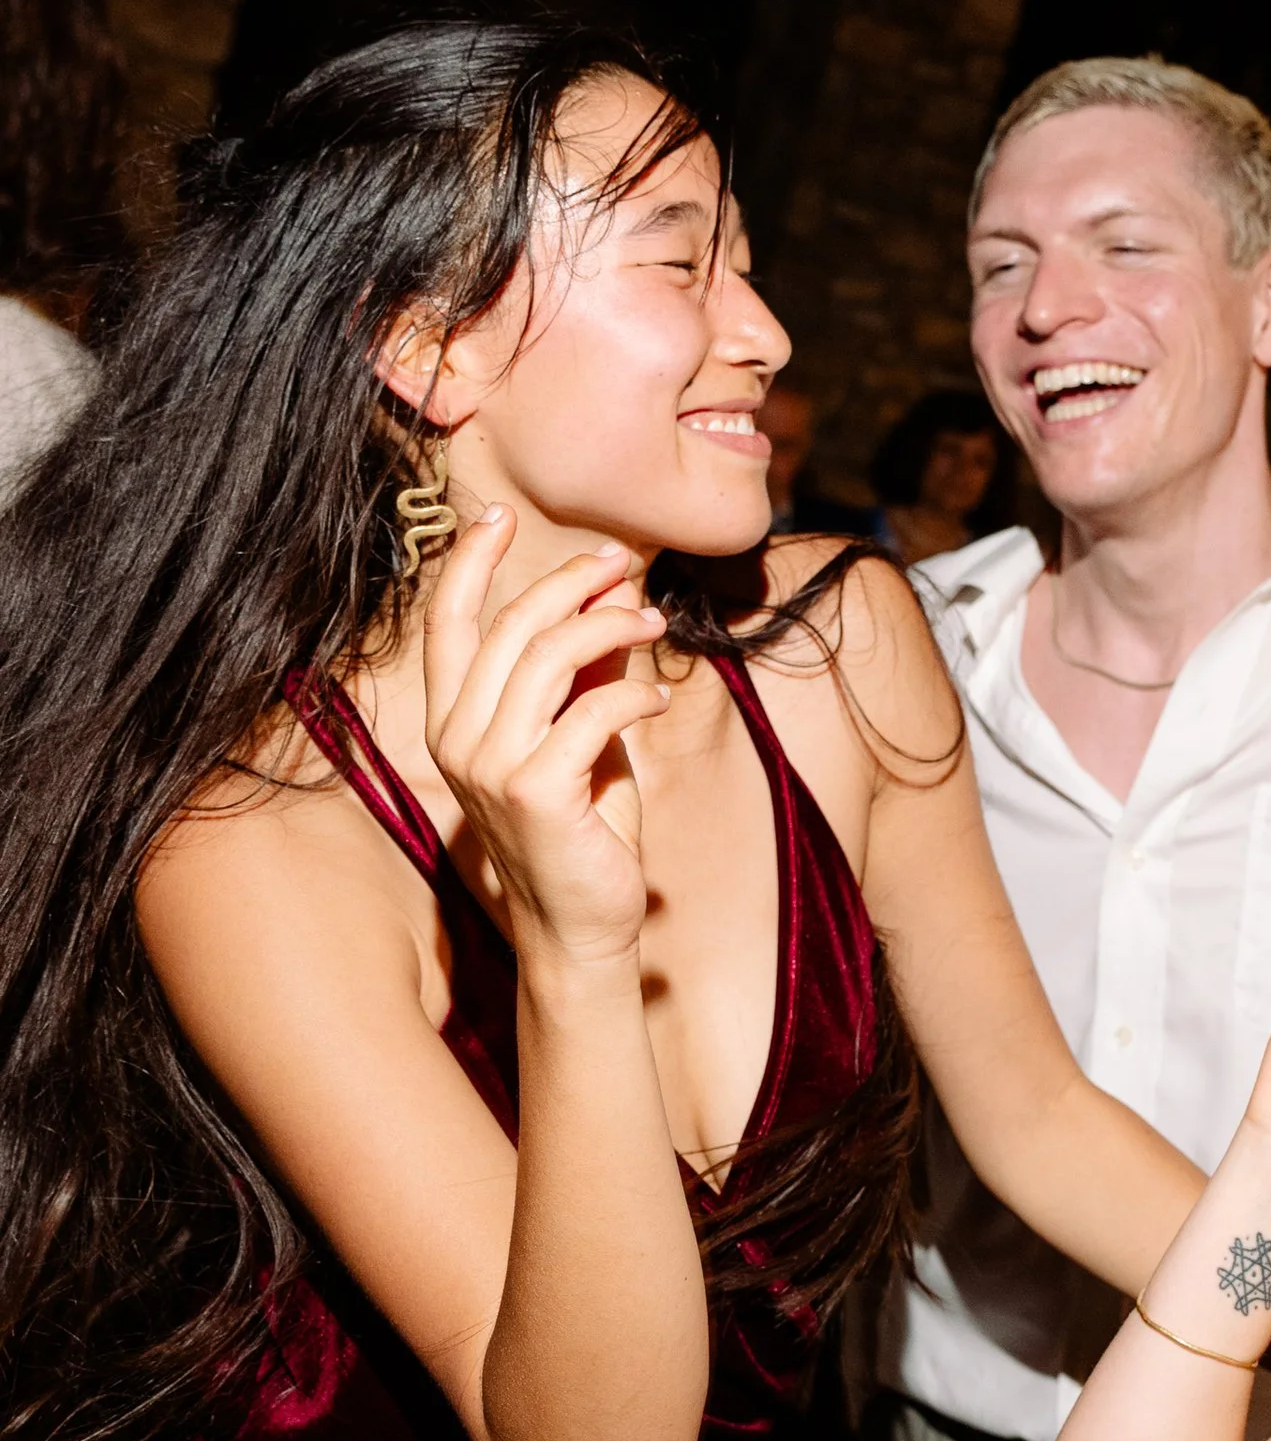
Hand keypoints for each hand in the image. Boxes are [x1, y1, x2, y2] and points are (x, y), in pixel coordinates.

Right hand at [422, 511, 671, 968]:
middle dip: (569, 584)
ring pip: (547, 658)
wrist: (583, 923)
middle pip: (508, 628)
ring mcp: (489, 767)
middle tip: (620, 568)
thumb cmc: (583, 829)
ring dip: (609, 627)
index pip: (446, 626)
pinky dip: (631, 693)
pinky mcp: (535, 792)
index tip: (495, 516)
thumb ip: (584, 674)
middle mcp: (456, 740)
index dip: (466, 565)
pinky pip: (590, 711)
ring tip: (652, 624)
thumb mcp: (582, 737)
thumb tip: (611, 602)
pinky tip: (654, 700)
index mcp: (453, 722)